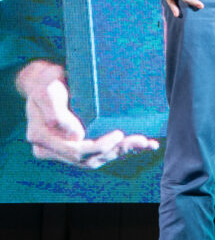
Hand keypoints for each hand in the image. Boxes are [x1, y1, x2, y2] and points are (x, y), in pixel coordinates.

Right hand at [16, 60, 158, 168]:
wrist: (44, 80)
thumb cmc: (45, 82)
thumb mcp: (46, 91)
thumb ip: (56, 113)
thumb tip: (76, 136)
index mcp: (43, 140)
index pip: (75, 152)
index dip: (99, 147)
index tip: (118, 134)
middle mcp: (55, 150)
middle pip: (89, 159)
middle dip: (117, 150)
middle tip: (140, 139)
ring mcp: (68, 148)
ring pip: (98, 158)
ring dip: (122, 151)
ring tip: (145, 142)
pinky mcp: (80, 143)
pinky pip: (101, 152)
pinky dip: (121, 148)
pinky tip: (143, 145)